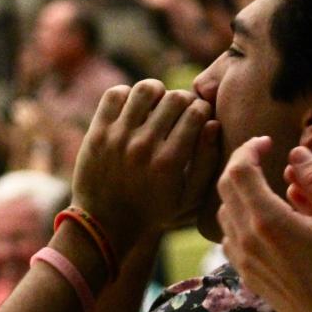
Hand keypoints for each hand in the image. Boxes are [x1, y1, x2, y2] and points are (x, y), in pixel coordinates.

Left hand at [70, 80, 221, 248]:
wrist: (104, 223)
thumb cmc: (154, 210)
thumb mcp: (188, 198)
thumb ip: (207, 162)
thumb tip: (213, 124)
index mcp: (169, 162)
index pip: (196, 113)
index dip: (202, 110)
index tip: (199, 116)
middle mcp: (144, 147)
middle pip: (174, 98)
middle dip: (183, 100)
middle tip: (180, 110)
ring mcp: (118, 137)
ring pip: (145, 89)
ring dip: (157, 92)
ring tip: (157, 104)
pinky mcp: (97, 132)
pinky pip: (115, 94)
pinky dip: (127, 95)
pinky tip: (133, 109)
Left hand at [218, 141, 311, 311]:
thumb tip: (298, 154)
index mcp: (267, 218)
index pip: (239, 169)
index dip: (249, 148)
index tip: (268, 142)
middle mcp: (246, 236)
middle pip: (225, 186)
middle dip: (241, 163)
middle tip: (262, 154)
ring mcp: (243, 257)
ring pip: (224, 211)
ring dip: (239, 190)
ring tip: (263, 184)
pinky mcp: (246, 272)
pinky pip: (229, 235)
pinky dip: (238, 217)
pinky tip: (260, 219)